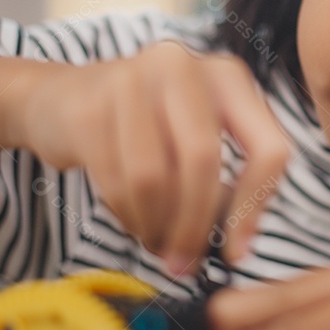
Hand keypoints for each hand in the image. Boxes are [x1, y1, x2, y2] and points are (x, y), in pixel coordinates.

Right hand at [16, 42, 289, 272]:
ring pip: (154, 176)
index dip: (254, 208)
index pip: (267, 148)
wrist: (61, 99)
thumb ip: (228, 181)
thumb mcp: (197, 138)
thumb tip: (238, 246)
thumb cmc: (146, 129)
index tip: (236, 252)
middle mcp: (183, 66)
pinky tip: (134, 223)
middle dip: (194, 225)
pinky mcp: (90, 106)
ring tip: (159, 245)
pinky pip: (116, 181)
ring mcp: (132, 79)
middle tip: (186, 263)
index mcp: (228, 77)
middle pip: (202, 162)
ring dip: (157, 226)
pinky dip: (128, 217)